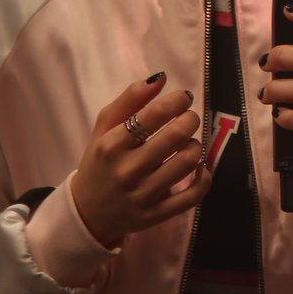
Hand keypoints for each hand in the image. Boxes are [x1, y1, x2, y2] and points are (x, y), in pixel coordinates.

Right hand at [71, 76, 209, 247]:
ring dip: (196, 145)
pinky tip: (198, 167)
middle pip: (177, 136)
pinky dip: (205, 177)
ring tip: (187, 143)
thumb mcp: (104, 128)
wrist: (87, 212)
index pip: (154, 114)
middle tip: (188, 118)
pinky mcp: (157, 216)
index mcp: (111, 145)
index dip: (177, 100)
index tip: (183, 98)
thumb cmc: (100, 161)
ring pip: (189, 162)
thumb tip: (161, 77)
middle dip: (191, 119)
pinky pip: (194, 194)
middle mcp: (127, 171)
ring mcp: (143, 196)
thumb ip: (130, 99)